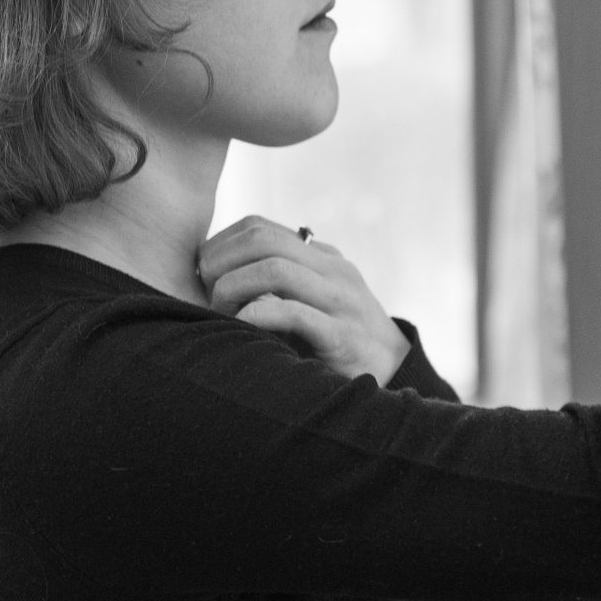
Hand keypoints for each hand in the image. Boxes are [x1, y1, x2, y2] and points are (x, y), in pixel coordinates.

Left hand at [198, 216, 409, 382]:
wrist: (397, 373)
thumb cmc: (338, 341)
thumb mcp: (313, 300)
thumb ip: (279, 285)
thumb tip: (217, 277)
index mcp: (322, 257)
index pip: (261, 227)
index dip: (221, 244)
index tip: (202, 272)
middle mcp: (334, 270)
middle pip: (263, 240)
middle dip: (221, 261)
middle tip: (205, 290)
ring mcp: (341, 300)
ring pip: (276, 269)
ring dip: (234, 288)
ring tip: (221, 312)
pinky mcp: (343, 336)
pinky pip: (294, 313)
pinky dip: (257, 315)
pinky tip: (242, 327)